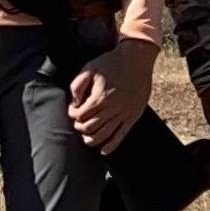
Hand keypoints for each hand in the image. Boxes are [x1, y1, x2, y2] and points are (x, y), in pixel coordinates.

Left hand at [67, 36, 158, 152]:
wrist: (136, 59)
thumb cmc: (111, 63)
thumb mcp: (89, 68)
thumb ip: (78, 85)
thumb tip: (75, 103)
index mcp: (100, 97)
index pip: (80, 115)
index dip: (73, 114)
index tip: (73, 110)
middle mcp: (112, 108)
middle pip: (90, 128)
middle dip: (80, 127)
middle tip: (79, 122)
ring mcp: (124, 114)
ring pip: (104, 135)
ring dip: (91, 139)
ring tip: (87, 137)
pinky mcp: (133, 116)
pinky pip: (121, 136)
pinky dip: (111, 146)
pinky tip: (104, 151)